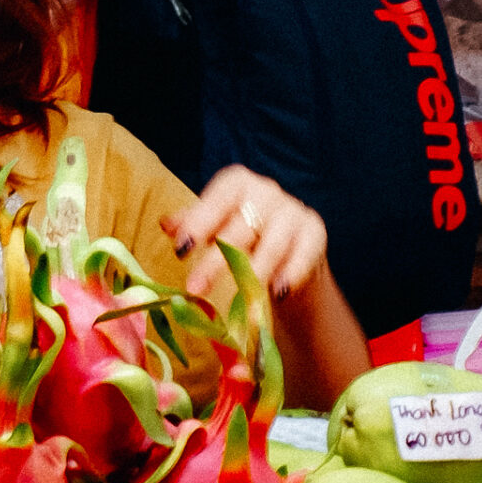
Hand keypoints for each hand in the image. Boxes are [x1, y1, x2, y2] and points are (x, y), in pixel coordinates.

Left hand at [161, 167, 329, 301]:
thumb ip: (192, 224)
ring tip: (240, 298)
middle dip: (216, 261)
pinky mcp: (315, 233)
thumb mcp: (213, 226)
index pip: (218, 198)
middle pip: (241, 227)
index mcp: (237, 184)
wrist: (287, 249)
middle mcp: (266, 192)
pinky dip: (291, 273)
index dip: (200, 221)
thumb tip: (166, 225)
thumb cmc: (240, 235)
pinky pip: (303, 253)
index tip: (182, 250)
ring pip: (272, 243)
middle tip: (195, 288)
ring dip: (254, 273)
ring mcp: (293, 211)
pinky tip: (278, 292)